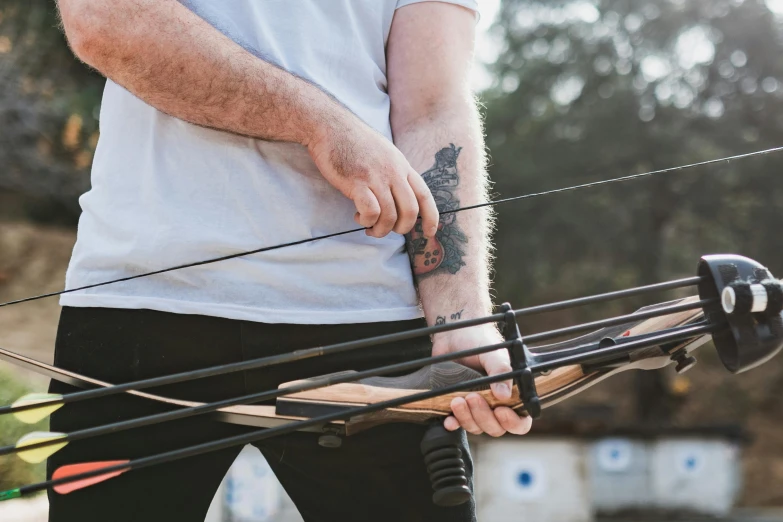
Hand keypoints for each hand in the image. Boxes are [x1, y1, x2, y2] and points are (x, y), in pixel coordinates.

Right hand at [307, 116, 438, 238]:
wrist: (329, 125)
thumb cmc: (353, 141)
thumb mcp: (384, 152)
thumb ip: (395, 172)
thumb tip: (399, 196)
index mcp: (402, 165)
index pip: (424, 195)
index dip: (431, 217)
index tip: (430, 233)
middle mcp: (393, 172)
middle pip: (410, 211)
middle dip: (402, 229)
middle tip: (387, 229)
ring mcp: (376, 177)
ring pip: (390, 216)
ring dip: (380, 229)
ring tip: (369, 226)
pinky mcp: (357, 183)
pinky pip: (371, 212)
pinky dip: (366, 221)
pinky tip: (358, 216)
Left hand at [433, 326, 532, 436]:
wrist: (455, 333)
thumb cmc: (480, 341)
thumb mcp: (494, 354)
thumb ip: (501, 371)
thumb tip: (504, 395)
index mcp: (511, 394)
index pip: (520, 421)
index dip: (513, 423)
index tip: (500, 411)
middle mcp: (495, 404)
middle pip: (495, 427)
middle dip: (483, 416)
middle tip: (473, 397)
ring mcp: (476, 407)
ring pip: (476, 427)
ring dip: (467, 418)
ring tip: (457, 400)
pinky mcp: (457, 405)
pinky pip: (456, 423)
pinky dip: (453, 423)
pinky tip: (449, 419)